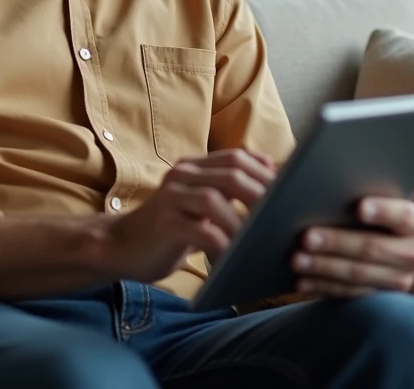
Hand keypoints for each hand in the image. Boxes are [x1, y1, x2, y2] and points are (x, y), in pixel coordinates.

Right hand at [99, 149, 276, 282]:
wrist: (123, 247)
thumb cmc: (171, 230)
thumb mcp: (200, 207)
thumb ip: (227, 195)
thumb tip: (275, 192)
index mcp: (193, 167)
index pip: (236, 157)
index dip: (265, 170)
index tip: (290, 188)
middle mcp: (182, 175)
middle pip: (231, 173)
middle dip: (262, 193)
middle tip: (284, 215)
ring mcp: (170, 198)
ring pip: (214, 200)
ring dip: (242, 221)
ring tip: (262, 238)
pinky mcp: (164, 223)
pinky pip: (199, 231)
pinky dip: (222, 243)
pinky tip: (235, 256)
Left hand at [290, 197, 413, 297]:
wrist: (370, 240)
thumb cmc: (359, 207)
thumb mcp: (361, 195)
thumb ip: (348, 186)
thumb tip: (313, 175)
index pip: (405, 216)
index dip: (383, 211)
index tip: (358, 206)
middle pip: (374, 248)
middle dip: (337, 242)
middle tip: (306, 236)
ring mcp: (398, 280)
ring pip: (359, 275)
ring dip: (324, 267)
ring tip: (295, 259)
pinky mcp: (378, 299)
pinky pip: (348, 295)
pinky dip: (322, 286)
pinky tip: (301, 279)